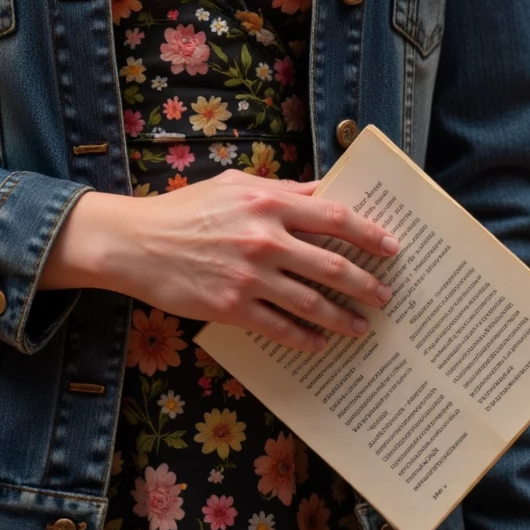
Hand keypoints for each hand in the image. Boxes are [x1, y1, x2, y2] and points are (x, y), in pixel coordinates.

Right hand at [44, 171, 398, 353]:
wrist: (138, 243)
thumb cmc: (187, 210)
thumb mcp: (235, 185)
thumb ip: (282, 189)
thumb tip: (324, 191)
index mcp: (268, 202)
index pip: (333, 217)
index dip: (369, 234)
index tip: (392, 247)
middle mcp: (265, 238)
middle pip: (331, 265)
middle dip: (365, 284)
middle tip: (385, 297)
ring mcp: (250, 276)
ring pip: (312, 302)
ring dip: (343, 318)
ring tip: (361, 327)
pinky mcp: (233, 307)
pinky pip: (281, 328)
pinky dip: (306, 338)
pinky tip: (320, 344)